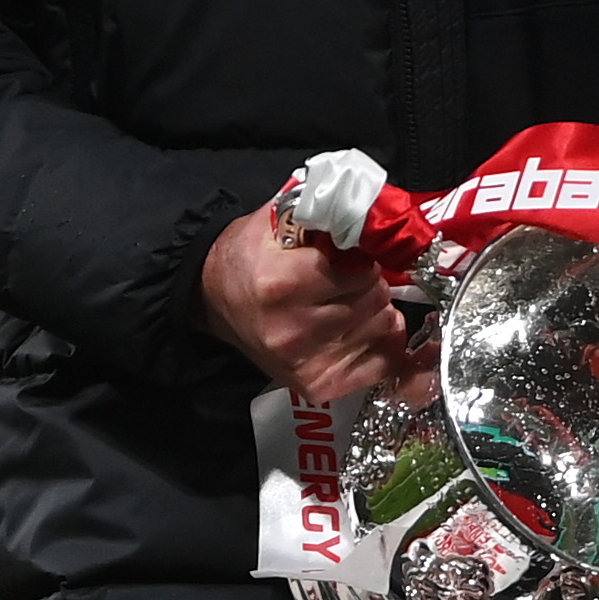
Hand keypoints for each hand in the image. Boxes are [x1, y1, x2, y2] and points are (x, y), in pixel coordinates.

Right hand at [202, 210, 418, 403]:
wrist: (214, 299)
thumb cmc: (250, 256)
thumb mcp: (279, 219)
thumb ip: (325, 212)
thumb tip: (375, 213)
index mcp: (282, 284)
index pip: (361, 269)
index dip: (361, 258)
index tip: (349, 256)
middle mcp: (293, 330)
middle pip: (374, 297)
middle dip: (369, 281)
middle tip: (348, 278)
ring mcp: (306, 364)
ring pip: (383, 326)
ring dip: (375, 309)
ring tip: (348, 301)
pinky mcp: (317, 387)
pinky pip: (383, 362)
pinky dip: (382, 340)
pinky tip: (361, 327)